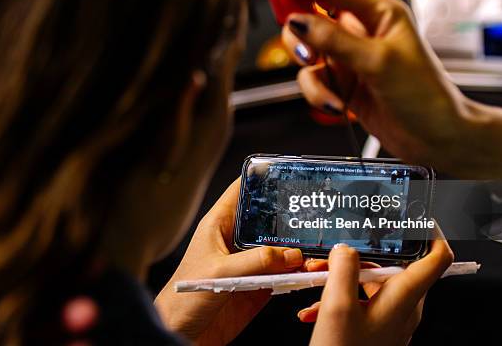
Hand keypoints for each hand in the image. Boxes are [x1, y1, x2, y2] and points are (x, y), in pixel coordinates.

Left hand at [155, 178, 304, 345]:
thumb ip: (256, 262)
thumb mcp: (219, 272)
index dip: (260, 178)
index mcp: (219, 225)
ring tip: (319, 248)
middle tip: (314, 214)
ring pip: (279, 250)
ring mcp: (249, 265)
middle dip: (289, 218)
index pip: (240, 192)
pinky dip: (298, 275)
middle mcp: (236, 241)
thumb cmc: (184, 297)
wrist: (183, 334)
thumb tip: (292, 254)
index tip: (285, 171)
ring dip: (298, 250)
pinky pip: (283, 276)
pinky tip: (311, 273)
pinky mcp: (258, 288)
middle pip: (267, 220)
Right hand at [282, 0, 470, 169]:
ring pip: (307, 56)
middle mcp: (360, 32)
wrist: (437, 137)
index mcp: (377, 13)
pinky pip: (314, 82)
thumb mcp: (379, 61)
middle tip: (307, 54)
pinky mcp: (342, 85)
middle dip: (301, 39)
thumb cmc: (426, 95)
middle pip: (308, 21)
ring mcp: (349, 60)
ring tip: (330, 92)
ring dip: (312, 77)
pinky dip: (319, 96)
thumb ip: (335, 40)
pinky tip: (337, 105)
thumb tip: (301, 22)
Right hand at [297, 229, 452, 345]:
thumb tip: (346, 248)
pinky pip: (360, 302)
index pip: (436, 258)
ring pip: (370, 284)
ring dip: (340, 280)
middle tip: (329, 259)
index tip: (418, 217)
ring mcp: (390, 319)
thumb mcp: (338, 307)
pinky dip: (338, 300)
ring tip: (315, 286)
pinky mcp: (376, 328)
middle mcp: (403, 308)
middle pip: (390, 267)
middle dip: (355, 258)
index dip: (432, 233)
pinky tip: (314, 310)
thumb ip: (344, 269)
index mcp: (404, 299)